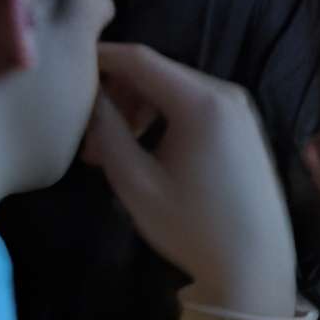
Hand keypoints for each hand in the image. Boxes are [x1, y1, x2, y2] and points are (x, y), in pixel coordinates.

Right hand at [85, 42, 298, 319]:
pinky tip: (139, 152)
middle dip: (115, 96)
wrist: (254, 260)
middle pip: (156, 74)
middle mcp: (226, 94)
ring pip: (172, 91)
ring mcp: (239, 109)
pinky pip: (192, 107)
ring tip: (105, 153)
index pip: (140, 60)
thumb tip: (88, 100)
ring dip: (136, 111)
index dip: (100, 58)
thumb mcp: (136, 182)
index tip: (65, 69)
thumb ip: (108, 133)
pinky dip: (161, 119)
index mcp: (202, 101)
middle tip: (84, 138)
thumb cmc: (191, 225)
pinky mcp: (242, 126)